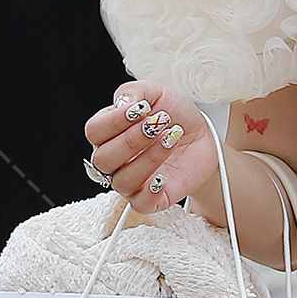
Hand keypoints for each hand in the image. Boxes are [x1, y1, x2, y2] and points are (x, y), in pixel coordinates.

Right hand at [83, 82, 220, 219]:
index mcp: (108, 133)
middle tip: (158, 124)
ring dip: (148, 159)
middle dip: (132, 140)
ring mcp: (130, 181)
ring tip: (170, 139)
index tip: (141, 108)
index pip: (94, 131)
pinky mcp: (150, 199)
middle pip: (104, 158)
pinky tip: (163, 176)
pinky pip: (139, 204)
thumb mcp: (155, 92)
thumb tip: (122, 105)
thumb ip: (134, 93)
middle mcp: (114, 160)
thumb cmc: (174, 114)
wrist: (202, 134)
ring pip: (122, 181)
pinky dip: (150, 192)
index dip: (114, 120)